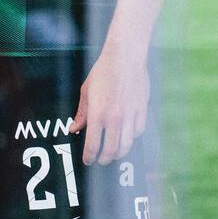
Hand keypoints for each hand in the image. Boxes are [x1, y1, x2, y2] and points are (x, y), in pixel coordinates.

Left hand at [69, 41, 149, 165]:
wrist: (125, 57)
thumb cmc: (103, 71)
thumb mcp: (86, 92)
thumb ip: (81, 114)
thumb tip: (75, 129)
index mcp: (98, 114)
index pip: (93, 145)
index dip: (89, 157)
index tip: (88, 161)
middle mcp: (115, 119)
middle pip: (111, 150)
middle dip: (104, 159)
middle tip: (101, 160)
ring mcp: (130, 116)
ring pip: (126, 145)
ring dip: (119, 153)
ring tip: (114, 153)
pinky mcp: (142, 111)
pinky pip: (138, 132)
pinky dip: (132, 137)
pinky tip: (127, 136)